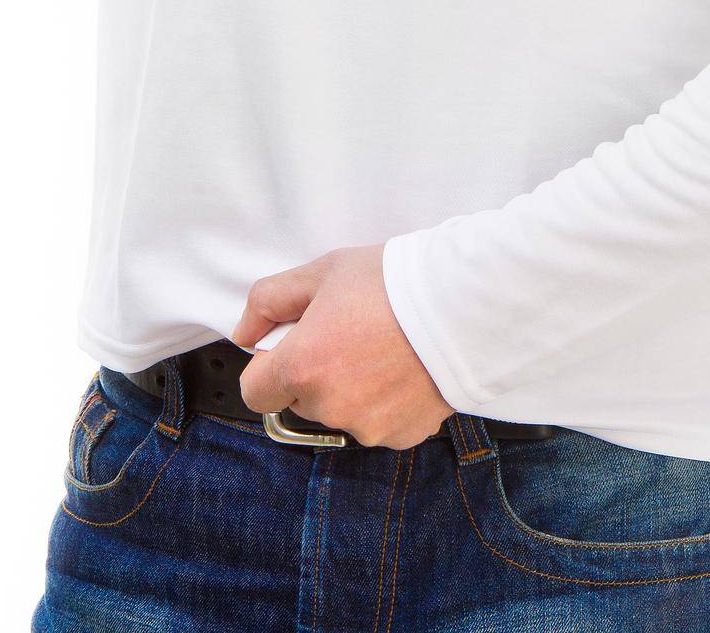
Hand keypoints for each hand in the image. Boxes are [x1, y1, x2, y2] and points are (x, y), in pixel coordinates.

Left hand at [231, 244, 451, 447]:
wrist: (465, 303)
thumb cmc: (392, 282)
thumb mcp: (322, 272)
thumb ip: (270, 301)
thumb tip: (245, 332)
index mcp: (302, 367)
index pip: (254, 393)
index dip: (268, 366)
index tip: (293, 343)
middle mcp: (331, 406)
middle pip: (301, 400)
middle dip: (314, 372)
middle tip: (348, 333)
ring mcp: (369, 427)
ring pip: (340, 412)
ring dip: (350, 390)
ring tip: (382, 348)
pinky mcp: (403, 436)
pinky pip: (378, 423)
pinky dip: (384, 403)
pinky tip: (404, 369)